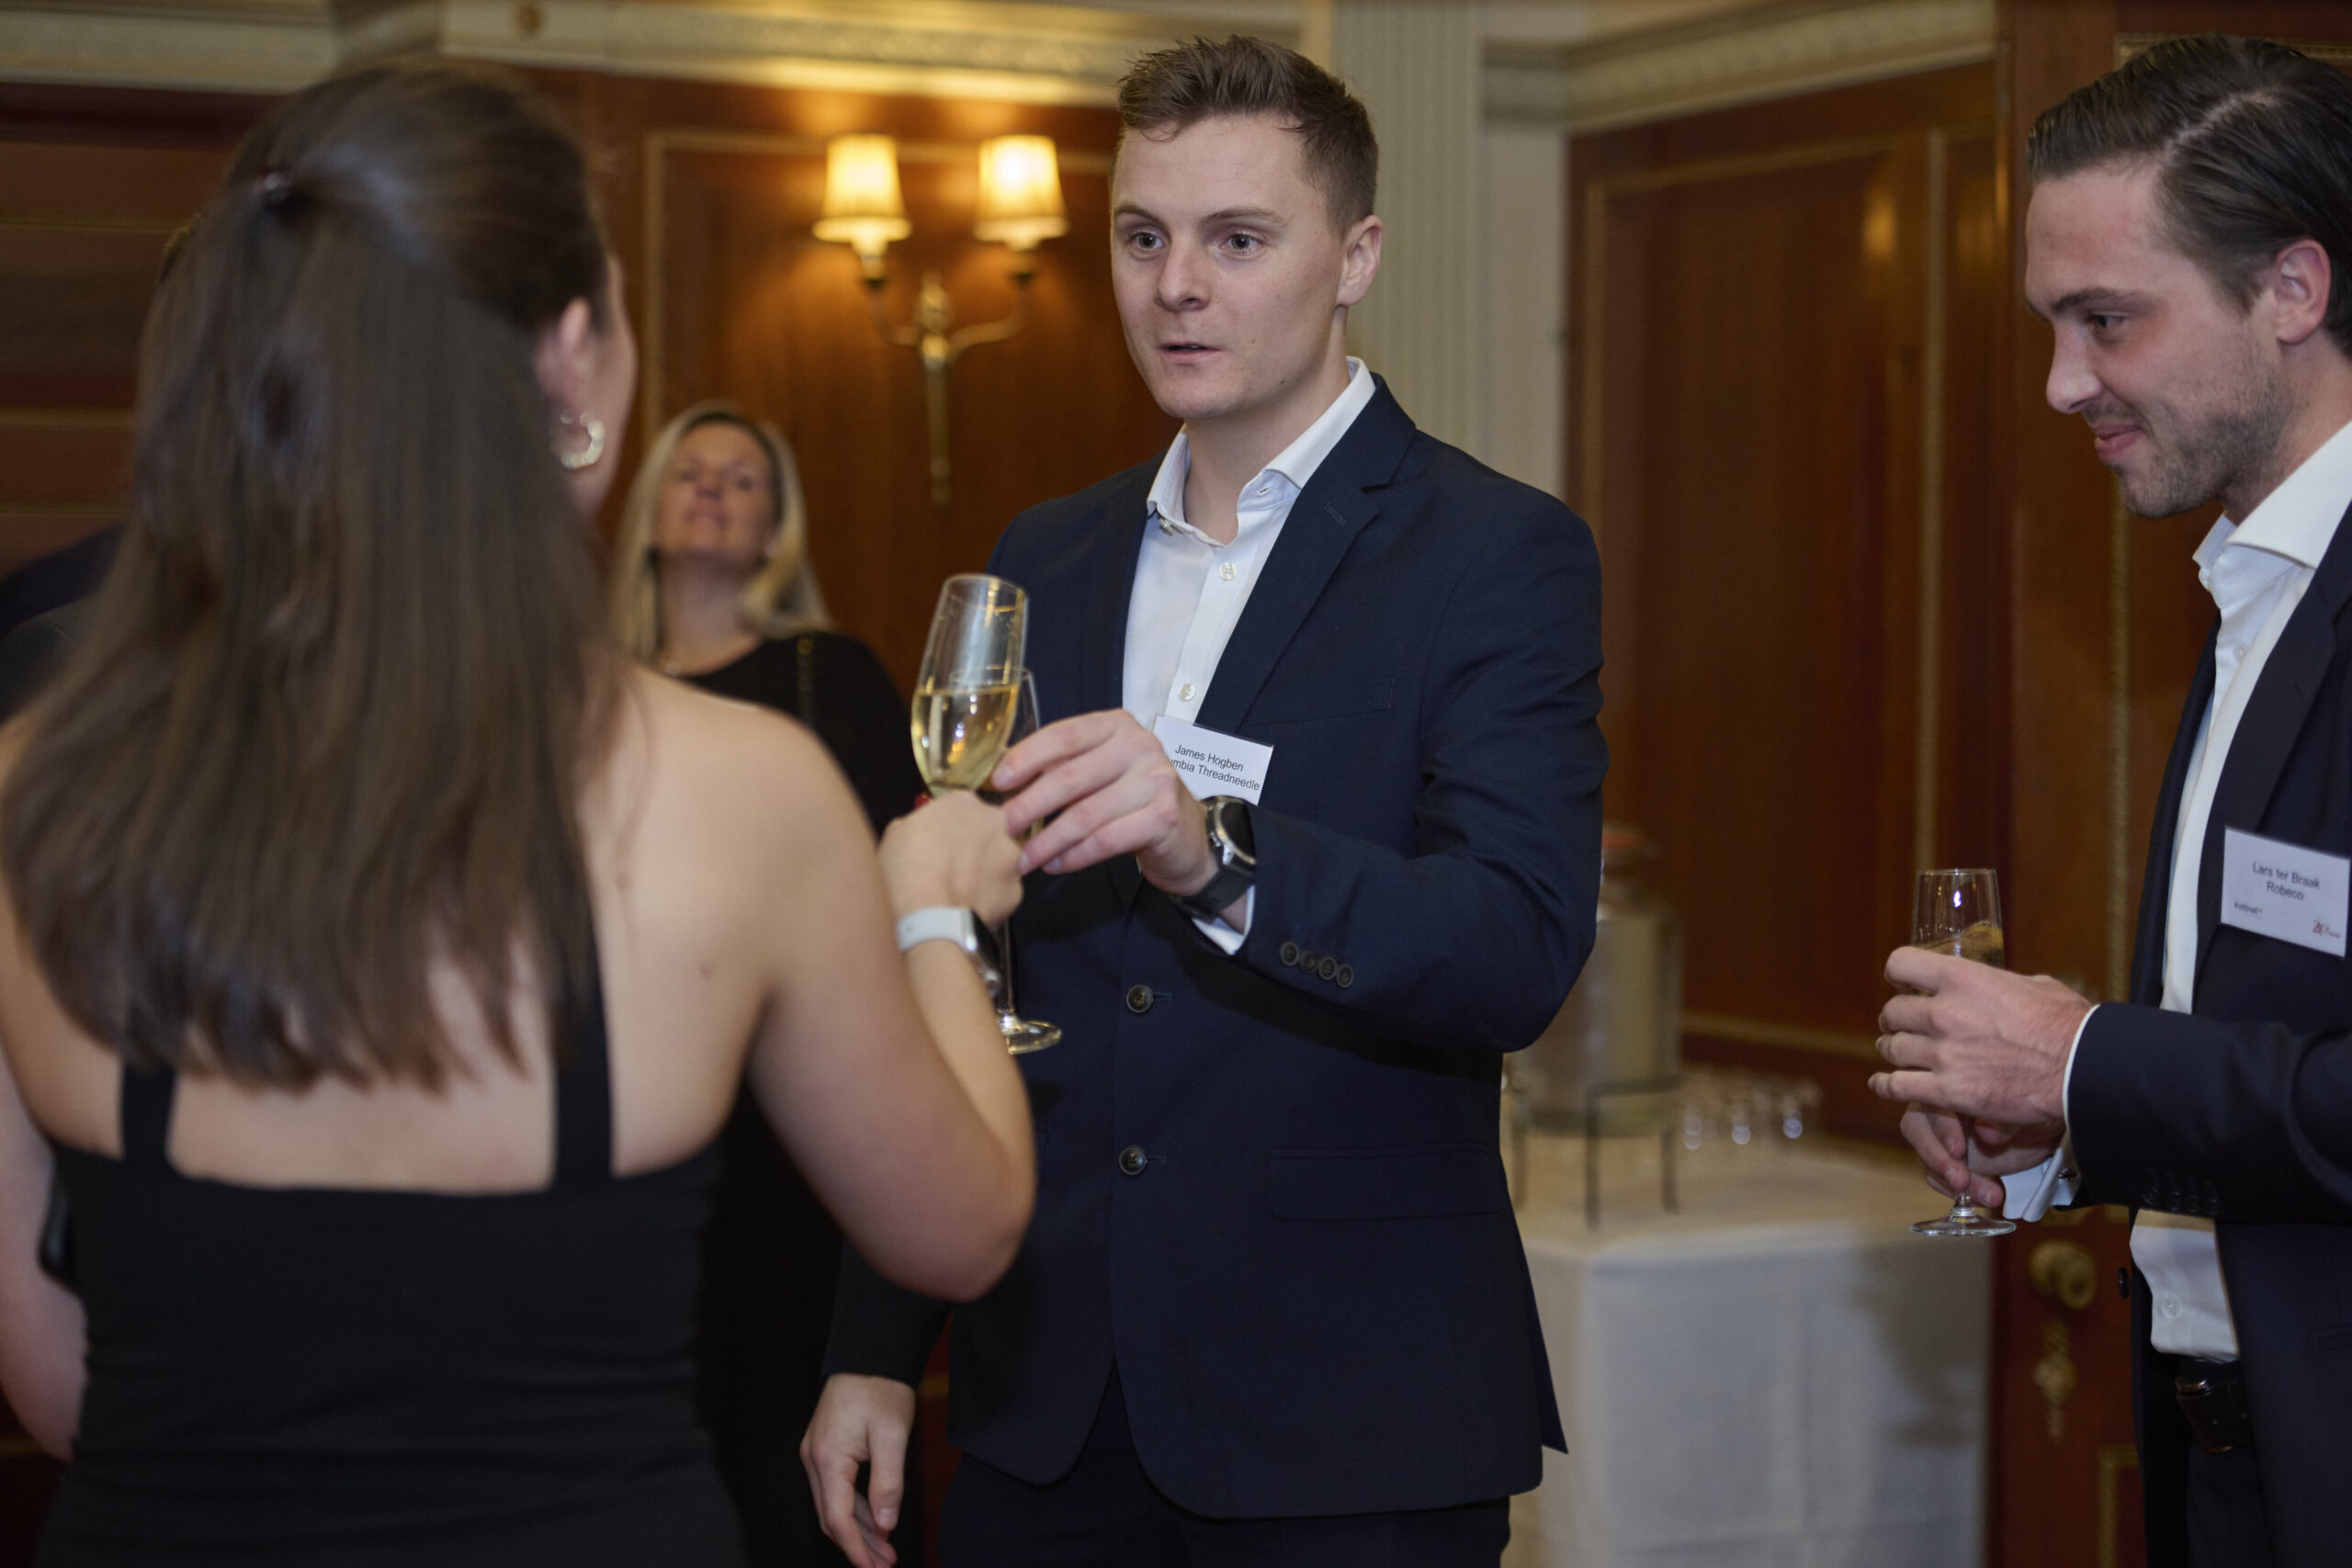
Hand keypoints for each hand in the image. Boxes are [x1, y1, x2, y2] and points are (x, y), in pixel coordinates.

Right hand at [800, 1373, 917, 1567]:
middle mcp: (814, 1459)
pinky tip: (877, 1522)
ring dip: (859, 1529)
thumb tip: (886, 1526)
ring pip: (834, 1505)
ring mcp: (816, 1453)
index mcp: (827, 1459)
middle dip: (858, 1545)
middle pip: (832, 1517)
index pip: (837, 1519)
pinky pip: (837, 1488)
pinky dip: (856, 1508)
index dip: (856, 1549)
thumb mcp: (892, 1436)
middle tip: (885, 1565)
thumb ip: (888, 1483)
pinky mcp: (825, 1447)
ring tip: (886, 1552)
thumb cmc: (881, 1388)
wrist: (870, 1351)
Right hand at [878, 790, 1022, 925]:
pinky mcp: (1017, 891)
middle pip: (987, 832)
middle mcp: (995, 824)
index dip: (948, 828)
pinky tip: (969, 908)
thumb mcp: (896, 835)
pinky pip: (1002, 893)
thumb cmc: (906, 871)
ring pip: (999, 862)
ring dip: (984, 872)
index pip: (961, 808)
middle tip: (951, 867)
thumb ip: (916, 826)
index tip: (937, 843)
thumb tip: (919, 835)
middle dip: (974, 846)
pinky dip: (989, 899)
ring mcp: (1011, 858)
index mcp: (964, 803)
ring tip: (960, 892)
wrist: (929, 917)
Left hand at [991, 710, 1213, 895]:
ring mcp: (1155, 780)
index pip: (1063, 735)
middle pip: (1070, 776)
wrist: (1186, 836)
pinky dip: (1074, 855)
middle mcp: (1139, 746)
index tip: (998, 782)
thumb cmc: (1131, 800)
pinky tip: (1056, 864)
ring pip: (1085, 814)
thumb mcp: (1100, 771)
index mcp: (1116, 726)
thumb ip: (1063, 767)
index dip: (1026, 758)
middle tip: (1003, 827)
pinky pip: (1105, 840)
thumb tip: (1003, 780)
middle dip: (1029, 805)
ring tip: (1026, 858)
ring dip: (1048, 840)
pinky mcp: (1163, 817)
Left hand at [1870, 947, 2089, 1127]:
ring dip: (1892, 1051)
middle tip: (1900, 1026)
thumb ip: (2001, 983)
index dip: (1898, 975)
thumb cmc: (2067, 1025)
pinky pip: (1897, 1086)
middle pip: (1892, 1012)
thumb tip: (1999, 984)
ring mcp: (1942, 1053)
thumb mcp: (2034, 985)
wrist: (2081, 1070)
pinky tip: (1884, 1084)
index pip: (1901, 964)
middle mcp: (1944, 1013)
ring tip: (1896, 1053)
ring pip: (1891, 1048)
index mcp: (1963, 979)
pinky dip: (1886, 1086)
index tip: (1902, 985)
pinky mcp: (1947, 1090)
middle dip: (1895, 1019)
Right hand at [1897, 1103, 2063, 1211]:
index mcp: (1954, 1083)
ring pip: (1925, 1157)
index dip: (1942, 1127)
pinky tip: (1984, 1196)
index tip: (1958, 1151)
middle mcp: (1939, 1106)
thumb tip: (1985, 1132)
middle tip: (1960, 1181)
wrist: (2046, 1130)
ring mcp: (1939, 1135)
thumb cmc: (2034, 1110)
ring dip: (1949, 1179)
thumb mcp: (2027, 1111)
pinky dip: (1956, 1191)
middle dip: (1937, 1158)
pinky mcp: (1945, 1160)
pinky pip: (1936, 1176)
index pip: (1933, 1101)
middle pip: (1916, 1129)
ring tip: (1988, 1195)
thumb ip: (2004, 1120)